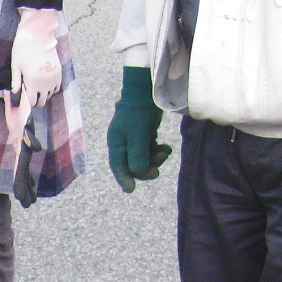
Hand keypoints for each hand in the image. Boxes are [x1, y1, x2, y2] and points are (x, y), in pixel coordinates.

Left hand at [9, 7, 62, 110]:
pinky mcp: (59, 71)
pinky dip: (51, 88)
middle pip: (42, 101)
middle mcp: (45, 82)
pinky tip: (44, 84)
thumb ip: (16, 81)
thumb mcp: (16, 66)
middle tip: (30, 94)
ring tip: (37, 88)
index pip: (32, 101)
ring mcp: (53, 77)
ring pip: (50, 95)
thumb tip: (15, 93)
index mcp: (32, 82)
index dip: (27, 102)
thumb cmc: (23, 49)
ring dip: (43, 94)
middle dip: (35, 100)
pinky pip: (57, 87)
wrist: (38, 34)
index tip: (23, 97)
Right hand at [107, 66, 172, 192]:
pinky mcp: (144, 135)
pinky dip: (159, 152)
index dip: (124, 179)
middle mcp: (123, 144)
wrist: (146, 91)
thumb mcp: (138, 135)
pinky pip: (151, 151)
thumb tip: (139, 173)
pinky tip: (166, 148)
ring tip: (165, 152)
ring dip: (155, 159)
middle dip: (146, 168)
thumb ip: (137, 155)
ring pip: (144, 159)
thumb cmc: (138, 112)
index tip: (131, 190)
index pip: (118, 166)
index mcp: (116, 144)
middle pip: (133, 165)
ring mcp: (134, 140)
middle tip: (157, 171)